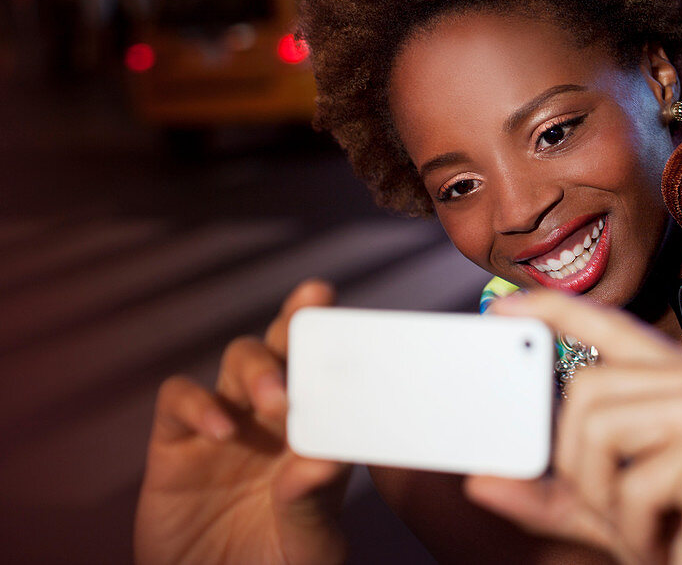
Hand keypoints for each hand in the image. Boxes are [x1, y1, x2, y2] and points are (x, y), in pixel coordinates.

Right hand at [134, 280, 350, 564]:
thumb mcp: (307, 547)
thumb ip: (312, 503)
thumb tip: (325, 459)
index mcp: (314, 432)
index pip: (328, 371)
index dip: (333, 334)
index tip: (340, 305)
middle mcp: (273, 418)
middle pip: (283, 347)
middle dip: (295, 326)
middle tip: (307, 328)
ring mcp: (227, 424)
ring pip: (237, 360)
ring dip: (257, 367)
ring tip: (274, 400)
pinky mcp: (177, 443)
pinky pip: (179, 399)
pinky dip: (197, 403)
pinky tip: (221, 430)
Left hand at [465, 291, 681, 564]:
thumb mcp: (612, 511)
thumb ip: (555, 494)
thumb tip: (481, 481)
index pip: (613, 326)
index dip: (556, 308)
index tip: (504, 305)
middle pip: (588, 389)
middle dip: (579, 465)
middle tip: (617, 511)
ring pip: (601, 428)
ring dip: (607, 499)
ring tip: (648, 528)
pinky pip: (635, 481)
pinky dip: (637, 527)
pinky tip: (672, 539)